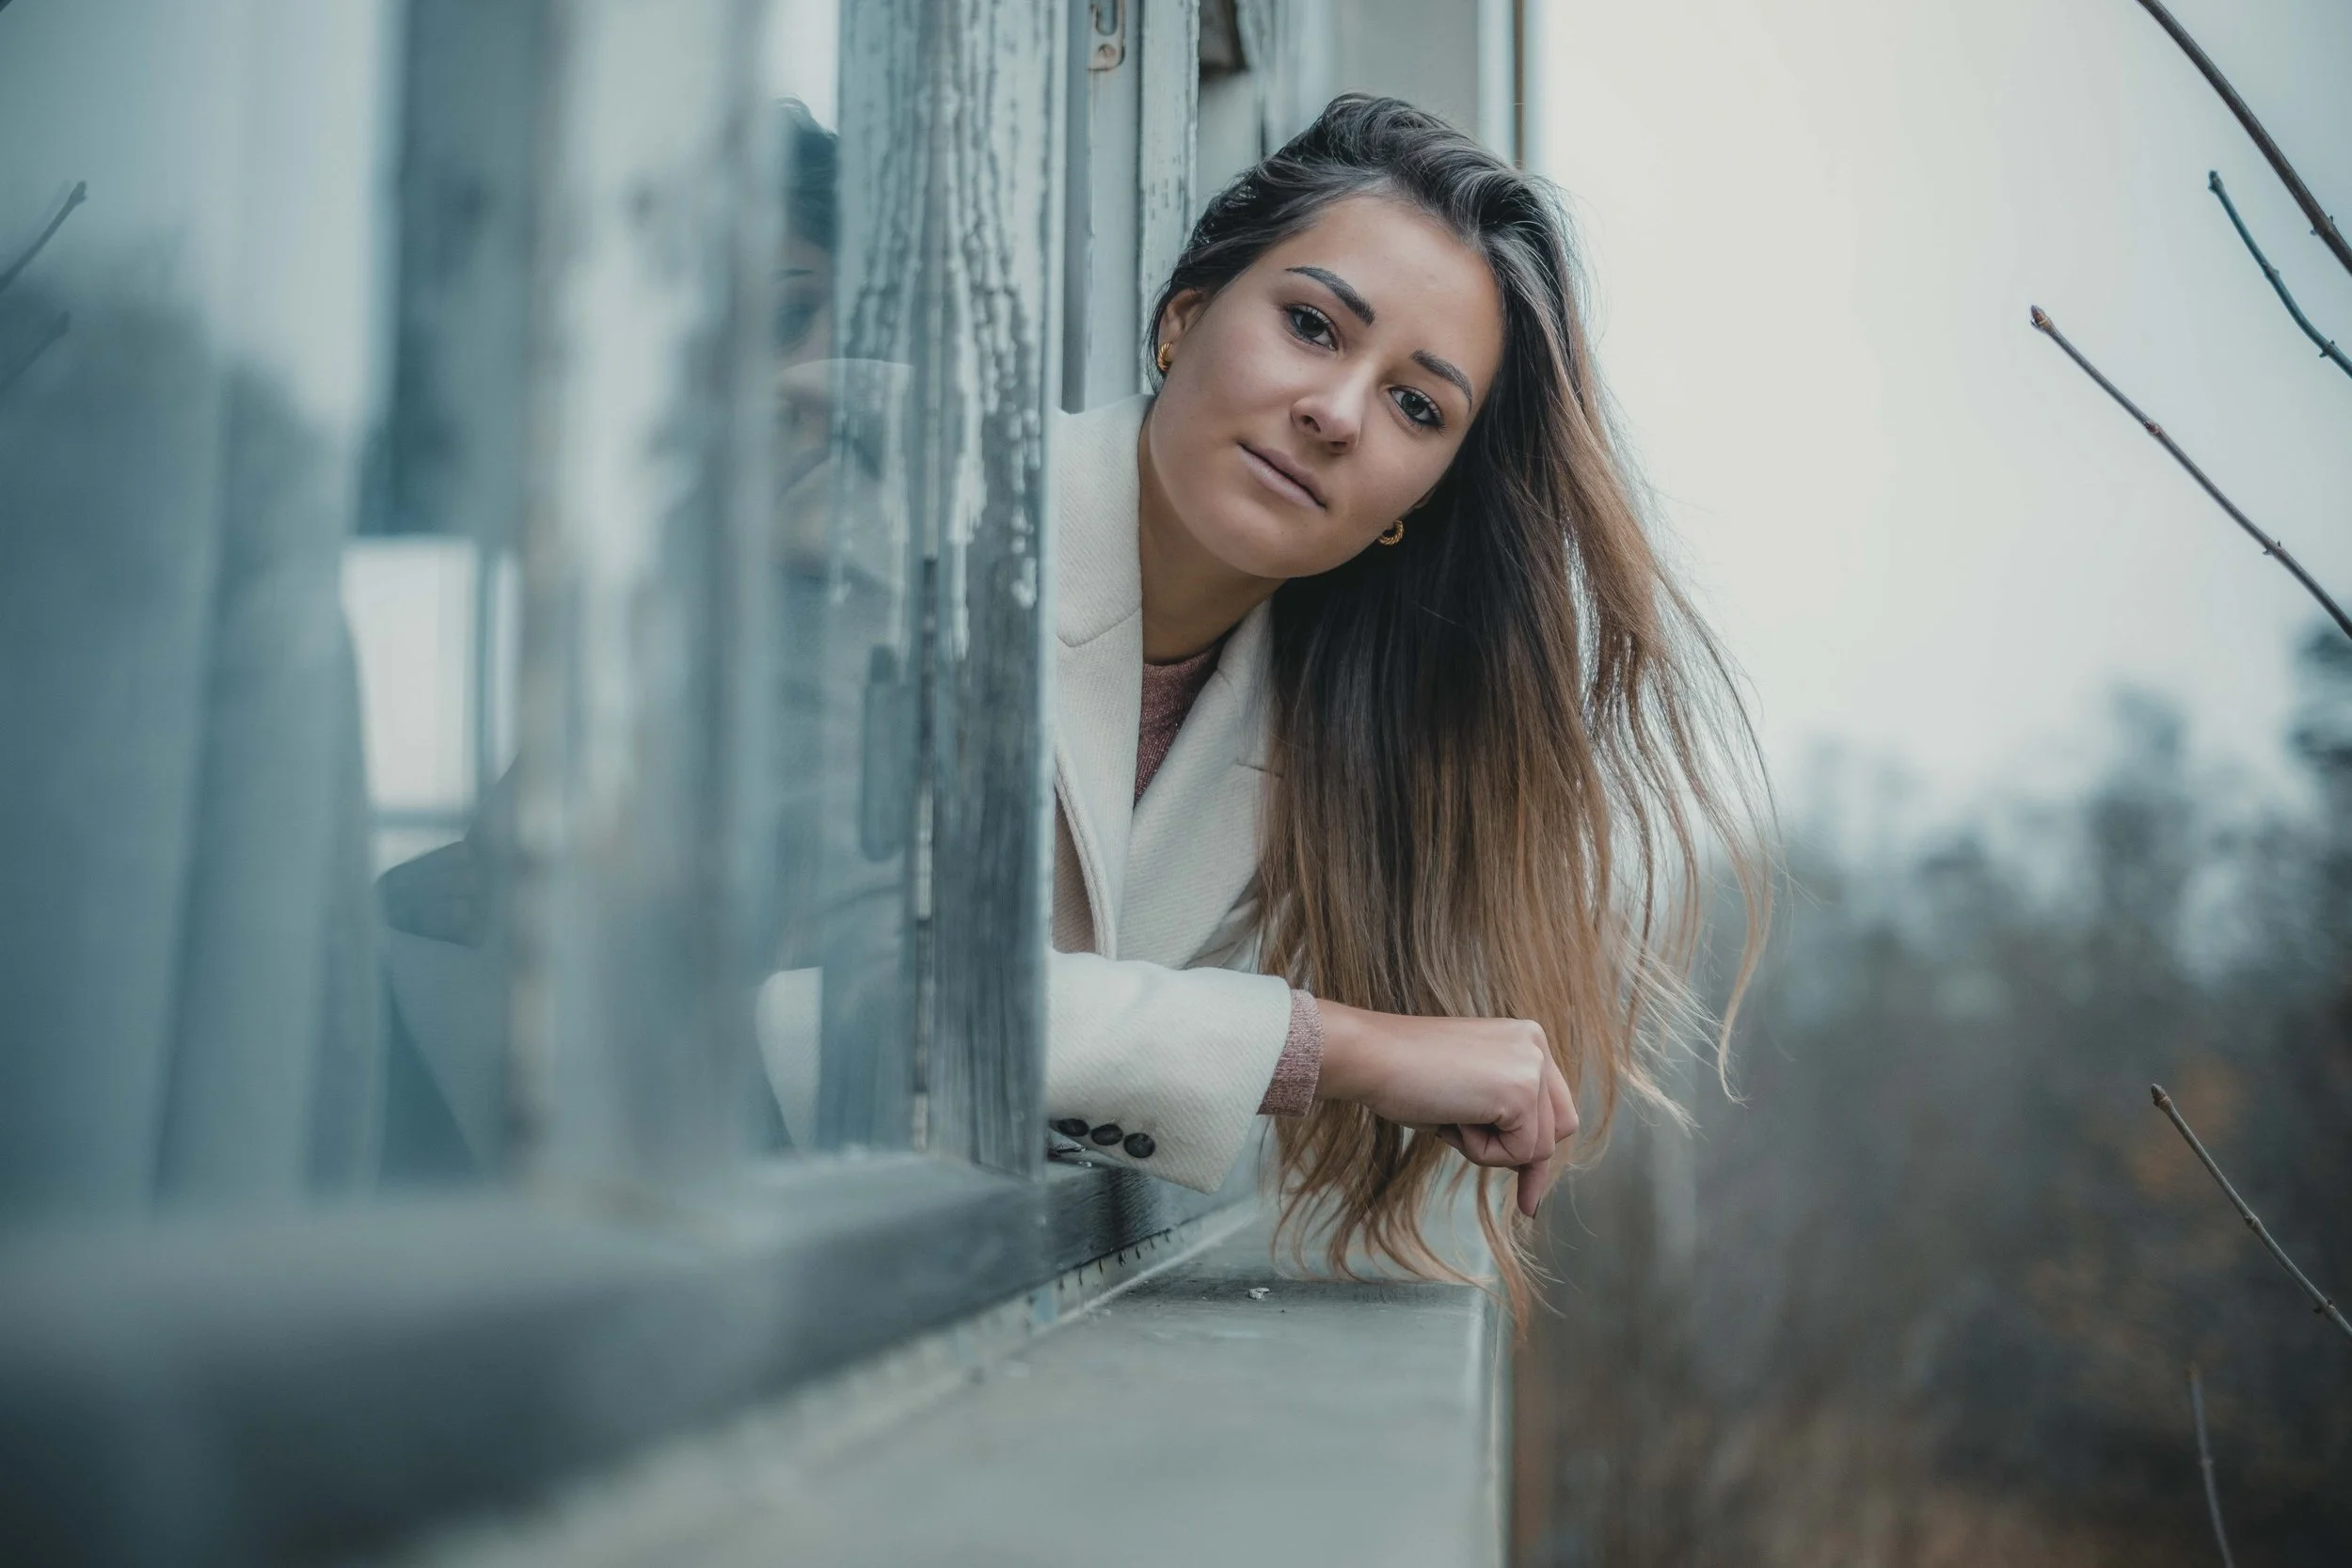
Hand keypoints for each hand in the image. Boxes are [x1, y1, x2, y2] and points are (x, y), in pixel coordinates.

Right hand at [1313, 1000, 1577, 1216]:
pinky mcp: (1522, 1090)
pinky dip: (1482, 1152)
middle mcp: (1536, 1045)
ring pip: (1539, 1147)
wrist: (1371, 1056)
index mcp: (1524, 1038)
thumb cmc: (1404, 1076)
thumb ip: (1504, 1114)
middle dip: (1526, 1158)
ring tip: (1451, 1118)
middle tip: (1515, 1191)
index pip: (1554, 1106)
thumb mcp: (1468, 1092)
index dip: (1536, 1147)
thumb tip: (1532, 1171)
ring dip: (1491, 1151)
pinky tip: (1453, 1118)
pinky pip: (1520, 1153)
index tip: (1529, 1194)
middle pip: (1558, 1129)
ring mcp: (1532, 1065)